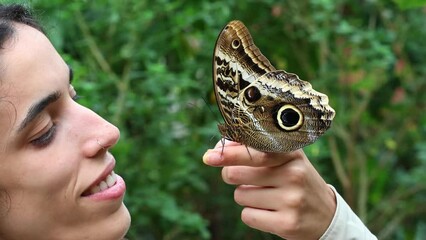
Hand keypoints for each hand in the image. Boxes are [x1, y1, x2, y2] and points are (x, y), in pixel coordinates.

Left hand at [203, 140, 335, 239]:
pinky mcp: (287, 224)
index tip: (210, 156)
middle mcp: (294, 174)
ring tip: (268, 197)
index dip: (229, 153)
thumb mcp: (284, 160)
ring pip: (240, 196)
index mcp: (292, 154)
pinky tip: (271, 212)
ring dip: (246, 197)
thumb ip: (254, 150)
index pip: (254, 152)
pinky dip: (252, 214)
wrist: (326, 215)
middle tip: (246, 179)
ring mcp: (291, 200)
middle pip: (236, 174)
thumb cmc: (295, 181)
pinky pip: (247, 216)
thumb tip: (218, 148)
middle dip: (232, 176)